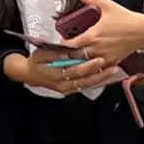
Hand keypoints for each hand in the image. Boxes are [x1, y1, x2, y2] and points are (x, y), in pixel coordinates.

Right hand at [4, 47, 118, 95]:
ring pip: (87, 85)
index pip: (76, 70)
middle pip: (85, 79)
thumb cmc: (36, 61)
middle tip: (113, 66)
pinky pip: (84, 87)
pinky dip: (96, 82)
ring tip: (114, 71)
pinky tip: (105, 77)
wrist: (29, 74)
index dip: (89, 66)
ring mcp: (67, 89)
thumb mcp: (41, 54)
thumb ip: (54, 53)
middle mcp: (63, 84)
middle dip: (100, 73)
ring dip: (101, 79)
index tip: (100, 59)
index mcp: (56, 74)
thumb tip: (67, 52)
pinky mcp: (69, 90)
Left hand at [59, 0, 143, 68]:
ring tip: (76, 56)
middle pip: (76, 56)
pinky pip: (98, 68)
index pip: (71, 44)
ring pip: (86, 64)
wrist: (143, 32)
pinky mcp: (112, 62)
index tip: (63, 40)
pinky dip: (93, 65)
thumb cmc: (127, 19)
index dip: (64, 43)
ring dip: (80, 60)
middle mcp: (97, 48)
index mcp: (93, 35)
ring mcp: (104, 57)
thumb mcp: (106, 4)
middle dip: (70, 54)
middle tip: (67, 50)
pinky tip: (91, 60)